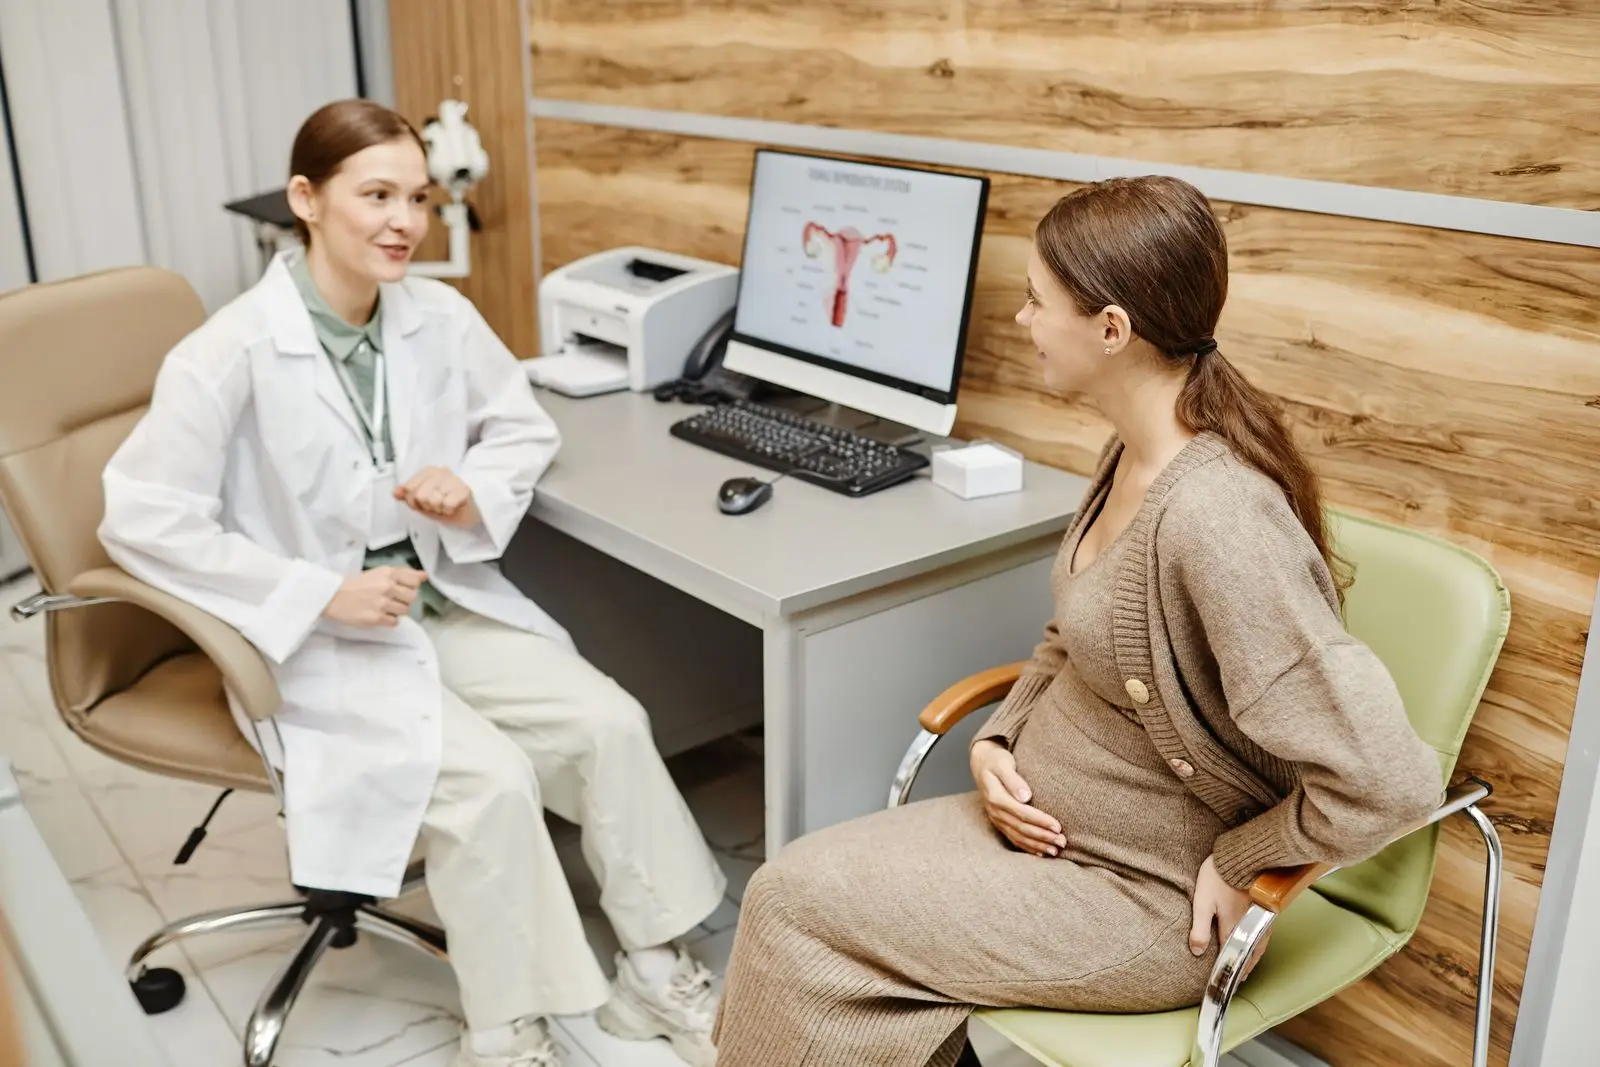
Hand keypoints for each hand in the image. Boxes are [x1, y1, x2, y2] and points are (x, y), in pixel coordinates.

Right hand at [322, 566, 426, 627]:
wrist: (334, 597)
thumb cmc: (356, 585)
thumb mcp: (379, 573)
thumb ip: (403, 574)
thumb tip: (424, 575)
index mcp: (388, 573)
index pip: (414, 580)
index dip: (411, 586)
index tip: (402, 588)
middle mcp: (387, 586)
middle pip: (412, 597)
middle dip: (405, 600)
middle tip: (392, 599)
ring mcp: (382, 603)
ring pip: (405, 610)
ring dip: (397, 611)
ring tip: (384, 607)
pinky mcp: (376, 618)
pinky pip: (395, 622)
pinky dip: (389, 620)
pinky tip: (380, 615)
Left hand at [395, 467, 479, 528]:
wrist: (467, 514)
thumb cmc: (445, 505)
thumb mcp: (422, 501)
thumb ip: (407, 495)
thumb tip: (396, 492)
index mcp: (429, 472)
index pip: (409, 487)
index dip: (414, 501)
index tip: (423, 502)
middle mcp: (441, 472)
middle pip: (420, 495)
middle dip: (427, 506)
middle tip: (437, 505)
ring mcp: (454, 480)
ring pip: (433, 500)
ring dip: (438, 509)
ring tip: (445, 506)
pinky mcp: (465, 490)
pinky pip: (447, 504)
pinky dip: (448, 511)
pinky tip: (453, 508)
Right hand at [971, 739, 1066, 856]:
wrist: (981, 763)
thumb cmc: (996, 761)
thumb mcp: (1003, 764)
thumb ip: (1013, 780)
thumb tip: (1026, 797)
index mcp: (996, 797)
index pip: (1022, 813)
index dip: (1040, 821)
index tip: (1058, 826)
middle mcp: (995, 811)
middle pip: (1022, 828)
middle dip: (1043, 836)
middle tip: (1062, 841)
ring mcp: (996, 818)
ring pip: (1018, 836)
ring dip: (1037, 845)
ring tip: (1055, 851)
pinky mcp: (999, 822)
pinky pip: (1013, 838)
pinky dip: (1027, 847)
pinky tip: (1040, 852)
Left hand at [1189, 856, 1270, 977]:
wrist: (1242, 856)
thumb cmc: (1219, 877)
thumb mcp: (1203, 901)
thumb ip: (1200, 928)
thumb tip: (1197, 952)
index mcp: (1234, 928)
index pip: (1230, 956)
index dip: (1226, 969)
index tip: (1222, 982)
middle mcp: (1251, 927)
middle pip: (1249, 955)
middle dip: (1244, 968)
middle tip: (1239, 978)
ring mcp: (1261, 918)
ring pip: (1259, 945)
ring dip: (1253, 957)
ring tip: (1248, 965)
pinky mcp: (1266, 909)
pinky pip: (1265, 934)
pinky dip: (1260, 944)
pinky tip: (1257, 942)